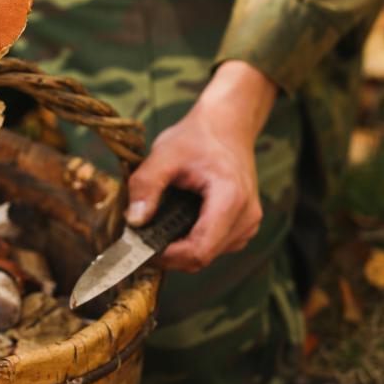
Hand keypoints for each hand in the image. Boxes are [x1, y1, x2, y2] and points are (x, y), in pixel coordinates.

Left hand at [125, 61, 277, 271]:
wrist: (226, 126)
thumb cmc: (196, 138)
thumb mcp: (163, 155)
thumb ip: (145, 187)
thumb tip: (134, 222)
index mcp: (231, 199)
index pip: (200, 250)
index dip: (167, 256)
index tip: (140, 245)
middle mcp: (247, 217)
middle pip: (202, 257)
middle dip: (169, 252)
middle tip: (140, 234)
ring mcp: (249, 224)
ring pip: (207, 256)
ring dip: (179, 248)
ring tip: (159, 221)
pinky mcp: (244, 227)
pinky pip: (214, 247)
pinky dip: (191, 241)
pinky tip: (177, 221)